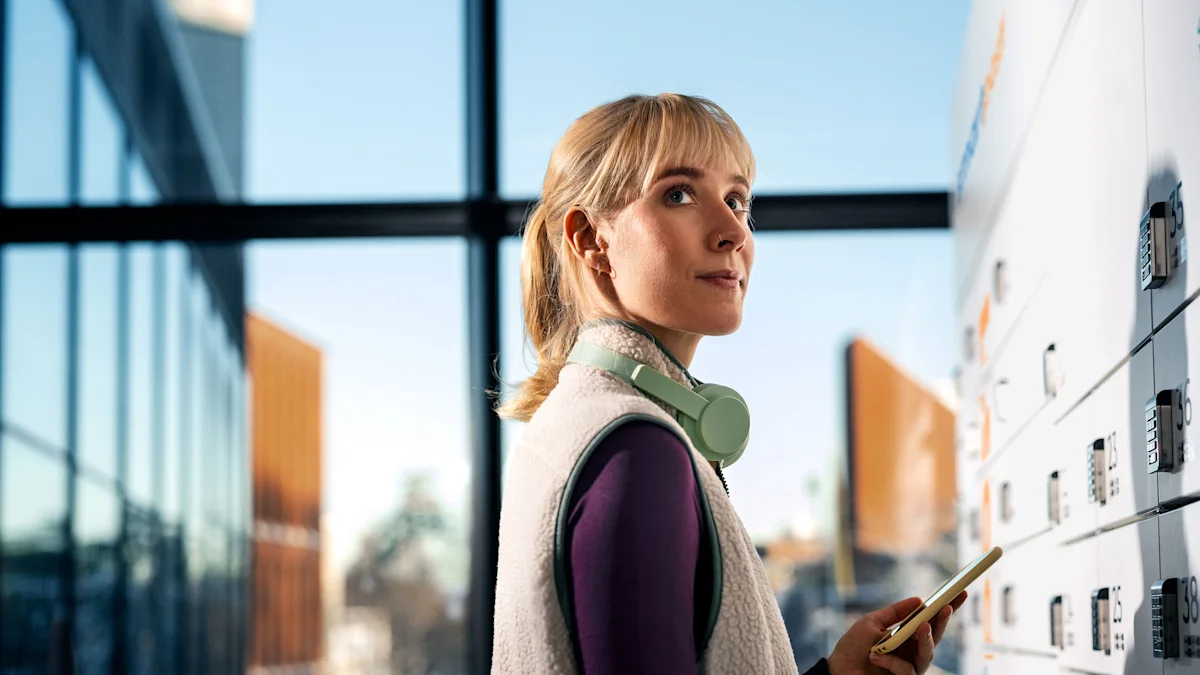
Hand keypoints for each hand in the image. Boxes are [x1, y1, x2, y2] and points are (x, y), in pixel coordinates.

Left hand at [827, 592, 965, 674]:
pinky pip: (906, 670)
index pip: (930, 620)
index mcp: (906, 634)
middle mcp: (911, 650)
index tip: (960, 593)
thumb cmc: (853, 647)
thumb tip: (919, 599)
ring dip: (926, 639)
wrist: (837, 671)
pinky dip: (891, 660)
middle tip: (946, 607)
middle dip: (943, 621)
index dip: (946, 608)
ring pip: (927, 655)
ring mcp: (909, 666)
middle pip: (935, 636)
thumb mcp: (871, 623)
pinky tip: (876, 655)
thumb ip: (895, 613)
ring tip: (922, 626)